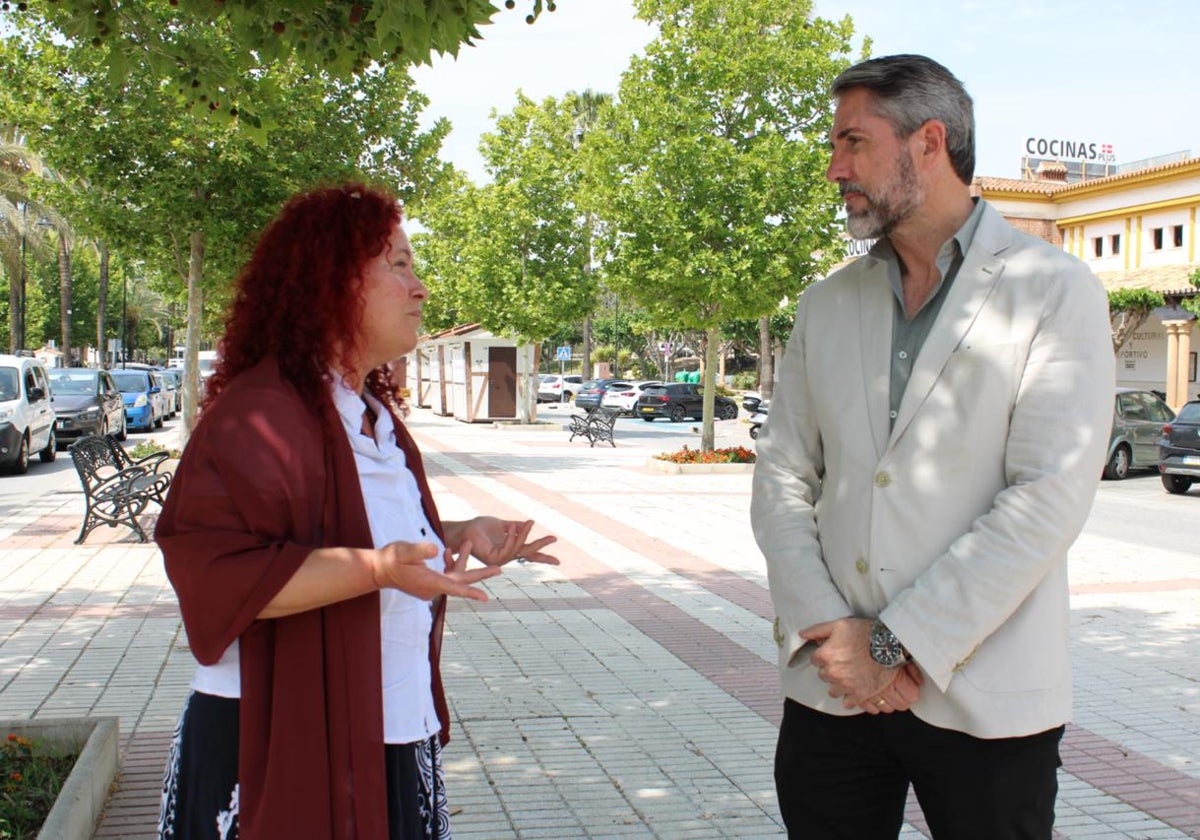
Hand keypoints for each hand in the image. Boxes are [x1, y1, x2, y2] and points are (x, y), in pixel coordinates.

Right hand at [371, 539, 499, 601]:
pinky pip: (446, 575)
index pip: (454, 588)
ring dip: (462, 561)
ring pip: (454, 576)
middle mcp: (433, 587)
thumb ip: (420, 550)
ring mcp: (431, 587)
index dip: (470, 592)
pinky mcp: (430, 583)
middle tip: (499, 569)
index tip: (485, 597)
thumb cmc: (390, 559)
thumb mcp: (403, 551)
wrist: (379, 569)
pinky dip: (450, 563)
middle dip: (480, 575)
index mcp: (429, 582)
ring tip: (469, 543)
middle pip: (461, 582)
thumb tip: (437, 549)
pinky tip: (447, 550)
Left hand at [458, 516, 558, 566]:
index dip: (543, 555)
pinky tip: (513, 528)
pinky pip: (506, 549)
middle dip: (541, 545)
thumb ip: (514, 526)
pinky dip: (512, 538)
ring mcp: (500, 558)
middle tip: (554, 538)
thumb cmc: (480, 528)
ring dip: (524, 535)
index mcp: (510, 548)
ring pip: (518, 549)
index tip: (558, 561)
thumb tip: (528, 523)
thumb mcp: (501, 525)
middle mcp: (506, 556)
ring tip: (530, 523)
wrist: (464, 530)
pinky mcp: (492, 558)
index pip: (529, 553)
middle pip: (528, 553)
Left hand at [802, 617, 919, 708]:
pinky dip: (850, 697)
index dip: (824, 655)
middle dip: (831, 669)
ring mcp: (846, 685)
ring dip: (839, 685)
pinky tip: (856, 688)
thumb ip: (817, 630)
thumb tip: (802, 634)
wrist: (890, 646)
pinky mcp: (859, 695)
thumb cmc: (865, 633)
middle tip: (844, 662)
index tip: (834, 653)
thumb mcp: (839, 625)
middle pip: (824, 675)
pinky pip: (847, 703)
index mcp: (826, 655)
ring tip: (850, 675)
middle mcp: (833, 672)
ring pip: (833, 690)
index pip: (814, 660)